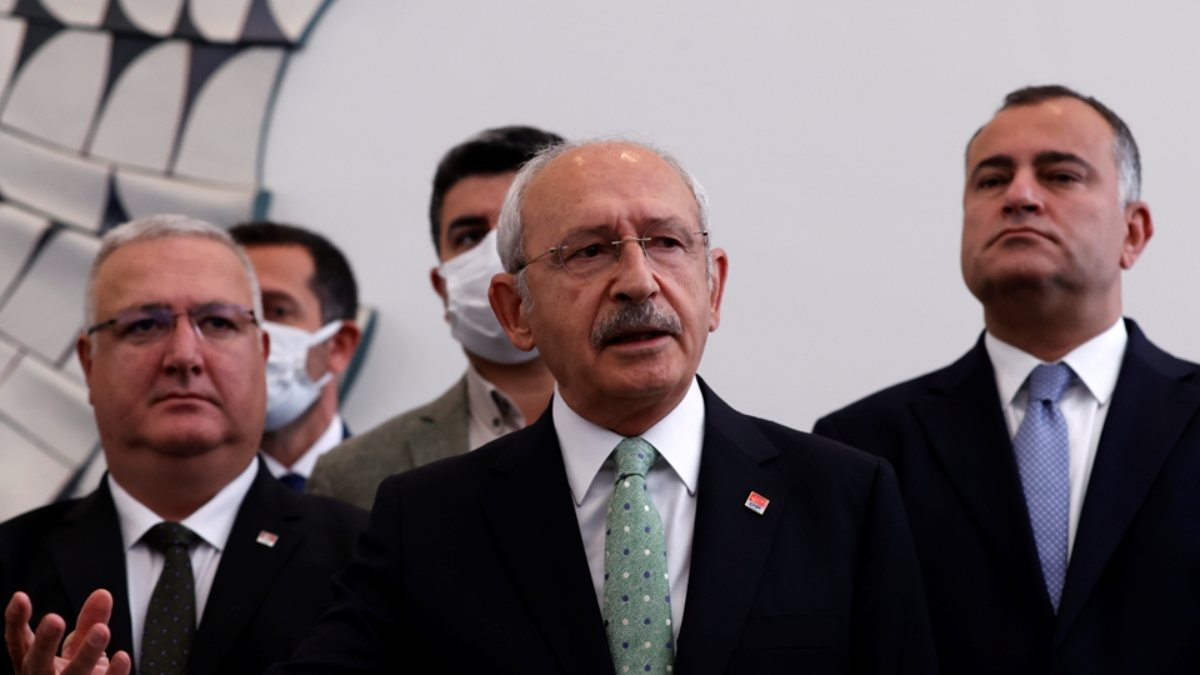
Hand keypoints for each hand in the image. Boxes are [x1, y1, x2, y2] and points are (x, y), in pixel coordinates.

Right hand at [5, 591, 130, 674]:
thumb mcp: (80, 647)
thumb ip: (90, 621)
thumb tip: (103, 594)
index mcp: (33, 663)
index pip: (18, 642)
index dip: (15, 620)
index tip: (20, 596)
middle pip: (36, 662)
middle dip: (43, 642)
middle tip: (53, 618)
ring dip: (86, 654)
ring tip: (101, 630)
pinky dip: (112, 674)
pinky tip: (122, 657)